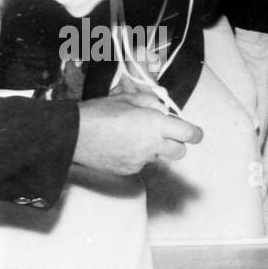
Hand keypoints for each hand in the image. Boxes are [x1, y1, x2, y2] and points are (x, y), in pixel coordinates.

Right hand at [73, 92, 201, 174]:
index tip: (195, 132)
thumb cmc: (97, 114)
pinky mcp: (129, 170)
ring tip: (133, 136)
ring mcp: (141, 160)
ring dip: (154, 149)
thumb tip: (163, 109)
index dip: (194, 133)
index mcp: (155, 124)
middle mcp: (152, 145)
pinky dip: (137, 156)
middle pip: (180, 152)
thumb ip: (151, 103)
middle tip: (164, 134)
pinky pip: (141, 163)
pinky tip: (121, 145)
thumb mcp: (127, 98)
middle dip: (176, 143)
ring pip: (159, 157)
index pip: (189, 134)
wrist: (72, 135)